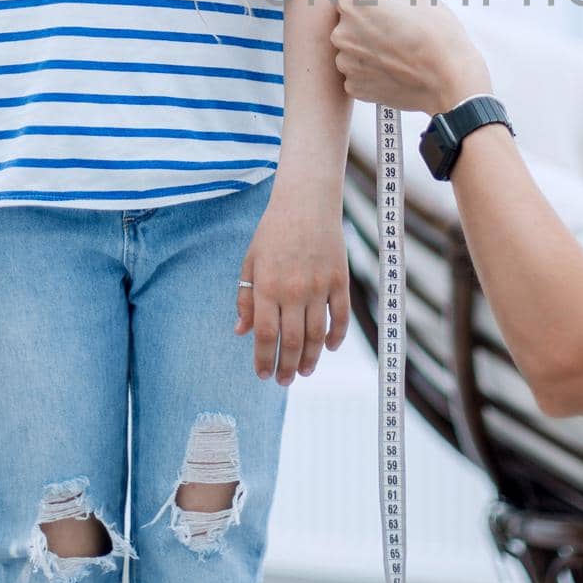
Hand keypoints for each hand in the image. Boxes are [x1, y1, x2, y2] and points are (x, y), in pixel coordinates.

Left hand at [234, 192, 351, 385]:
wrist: (307, 202)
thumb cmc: (274, 231)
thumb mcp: (251, 261)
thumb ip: (246, 298)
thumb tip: (241, 332)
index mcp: (267, 286)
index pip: (265, 335)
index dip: (264, 359)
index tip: (262, 374)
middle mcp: (293, 290)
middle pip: (292, 341)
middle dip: (287, 367)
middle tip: (284, 381)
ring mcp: (319, 286)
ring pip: (317, 335)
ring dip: (311, 358)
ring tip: (305, 371)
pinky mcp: (339, 280)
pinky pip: (340, 316)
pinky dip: (336, 336)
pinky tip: (330, 348)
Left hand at [331, 0, 491, 114]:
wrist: (449, 79)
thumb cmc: (437, 34)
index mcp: (354, 5)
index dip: (370, 3)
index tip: (387, 12)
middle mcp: (342, 33)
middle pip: (347, 25)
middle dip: (367, 27)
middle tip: (397, 33)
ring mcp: (346, 63)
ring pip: (352, 51)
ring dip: (367, 51)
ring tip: (397, 54)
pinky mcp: (354, 86)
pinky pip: (358, 74)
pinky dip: (372, 73)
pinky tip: (394, 70)